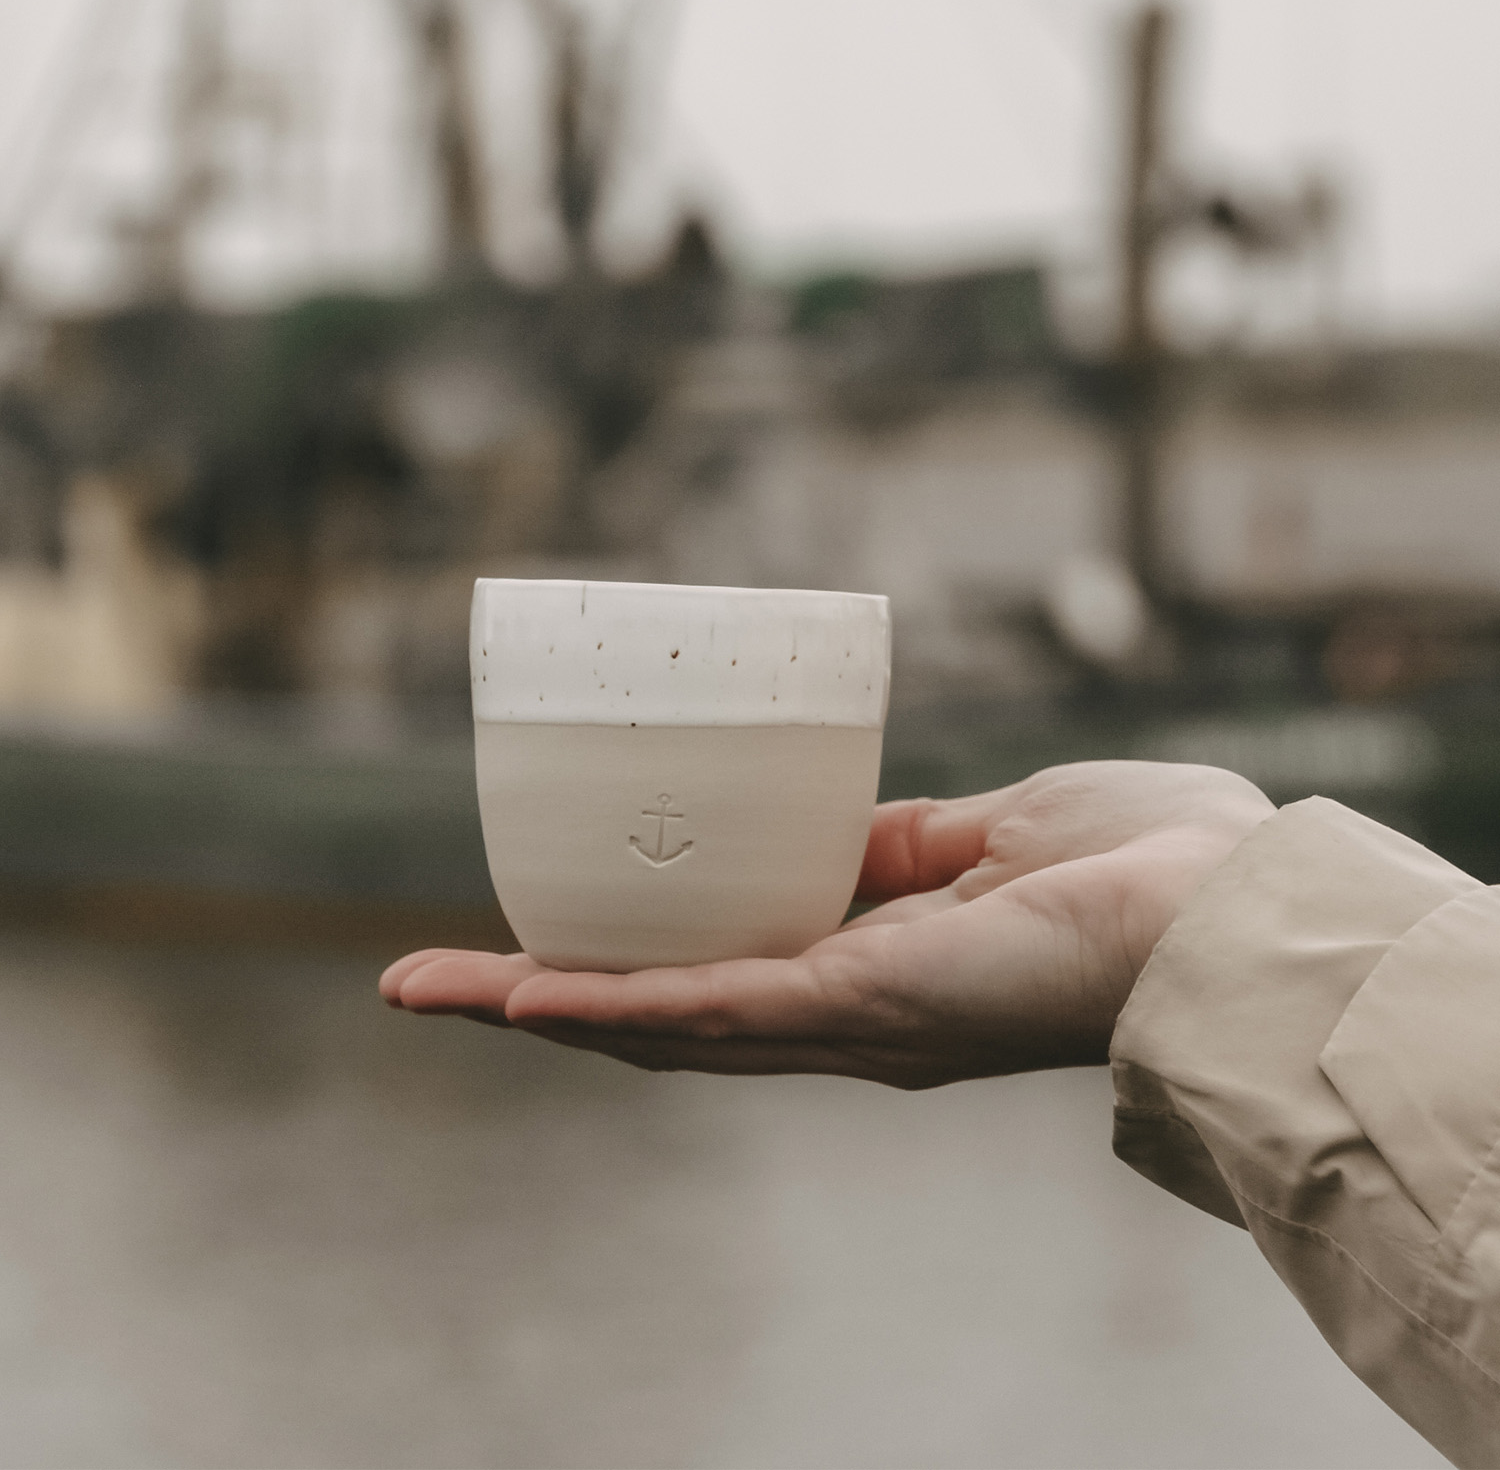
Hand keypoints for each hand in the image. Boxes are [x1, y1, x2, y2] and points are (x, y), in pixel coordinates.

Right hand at [380, 761, 1272, 1088]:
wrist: (1223, 900)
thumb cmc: (1131, 864)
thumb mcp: (984, 837)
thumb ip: (903, 846)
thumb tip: (835, 832)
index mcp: (872, 968)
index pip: (719, 974)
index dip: (623, 962)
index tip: (546, 934)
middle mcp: (840, 1014)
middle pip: (660, 1013)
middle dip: (546, 997)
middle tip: (434, 983)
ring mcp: (841, 1017)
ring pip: (656, 1023)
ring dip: (538, 1007)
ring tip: (431, 993)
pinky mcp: (854, 1007)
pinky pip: (706, 1012)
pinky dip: (605, 1005)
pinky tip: (520, 995)